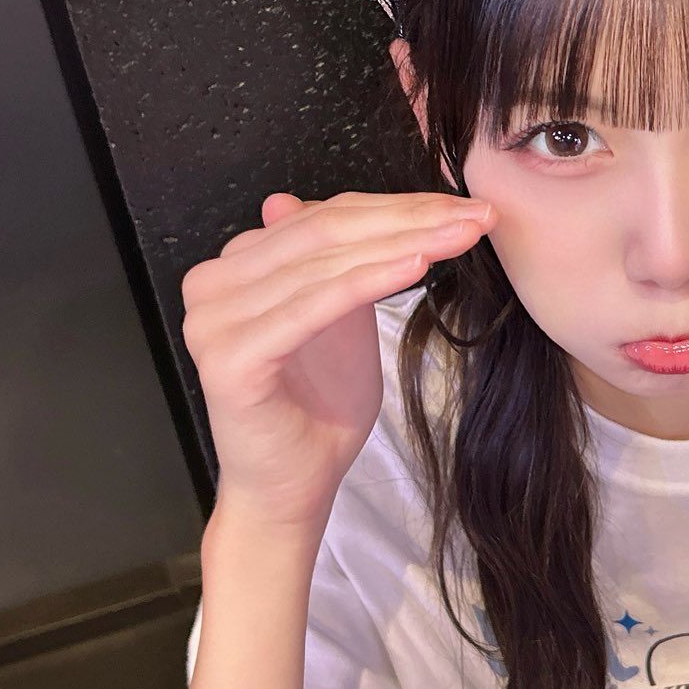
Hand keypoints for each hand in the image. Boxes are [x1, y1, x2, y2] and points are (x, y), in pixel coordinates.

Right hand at [179, 189, 496, 529]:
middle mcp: (212, 283)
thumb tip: (304, 199)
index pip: (324, 216)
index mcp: (234, 267)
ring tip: (459, 236)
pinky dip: (368, 282)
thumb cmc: (317, 410)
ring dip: (402, 243)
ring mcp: (214, 319)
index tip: (465, 206)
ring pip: (324, 264)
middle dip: (409, 219)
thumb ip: (336, 261)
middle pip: (326, 231)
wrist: (292, 489)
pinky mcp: (231, 357)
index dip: (399, 206)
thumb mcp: (342, 319)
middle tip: (476, 215)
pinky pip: (312, 307)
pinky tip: (417, 266)